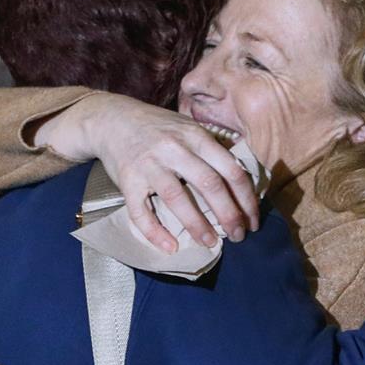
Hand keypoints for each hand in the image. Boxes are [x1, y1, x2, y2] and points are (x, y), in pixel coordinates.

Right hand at [38, 92, 259, 252]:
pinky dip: (154, 232)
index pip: (231, 169)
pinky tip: (170, 246)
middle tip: (238, 236)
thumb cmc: (157, 127)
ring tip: (210, 243)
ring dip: (197, 225)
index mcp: (196, 136)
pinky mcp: (127, 179)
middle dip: (229, 215)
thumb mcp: (188, 128)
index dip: (246, 198)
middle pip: (210, 184)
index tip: (252, 219)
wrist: (112, 118)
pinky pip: (140, 211)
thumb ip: (211, 149)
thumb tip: (241, 180)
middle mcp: (174, 148)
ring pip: (177, 198)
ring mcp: (149, 164)